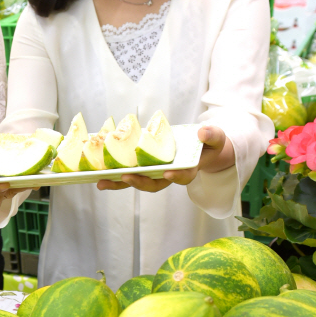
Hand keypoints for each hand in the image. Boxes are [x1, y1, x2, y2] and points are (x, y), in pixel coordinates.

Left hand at [97, 126, 232, 193]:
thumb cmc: (209, 143)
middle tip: (126, 177)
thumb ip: (212, 136)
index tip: (168, 173)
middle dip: (139, 182)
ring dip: (118, 183)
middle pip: (153, 184)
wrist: (201, 147)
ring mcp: (154, 172)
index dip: (175, 177)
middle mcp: (168, 176)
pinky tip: (99, 169)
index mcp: (187, 171)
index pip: (182, 177)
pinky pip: (128, 171)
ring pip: (136, 181)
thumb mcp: (216, 138)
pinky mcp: (144, 167)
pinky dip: (114, 172)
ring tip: (101, 181)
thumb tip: (202, 132)